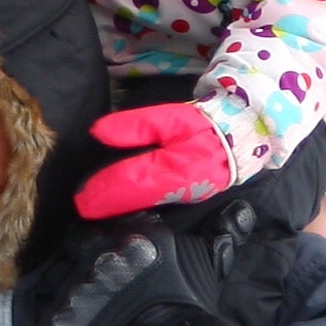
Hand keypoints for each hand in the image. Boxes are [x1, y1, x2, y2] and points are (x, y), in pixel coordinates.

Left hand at [74, 104, 233, 219]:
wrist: (243, 137)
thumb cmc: (206, 125)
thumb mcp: (172, 118)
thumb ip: (136, 126)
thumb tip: (99, 133)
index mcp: (173, 169)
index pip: (129, 182)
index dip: (104, 192)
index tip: (81, 201)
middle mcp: (176, 190)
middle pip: (134, 199)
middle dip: (107, 204)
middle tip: (82, 208)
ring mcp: (183, 197)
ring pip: (143, 204)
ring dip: (118, 206)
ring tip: (94, 205)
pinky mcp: (186, 197)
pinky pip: (153, 202)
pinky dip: (133, 203)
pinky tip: (120, 201)